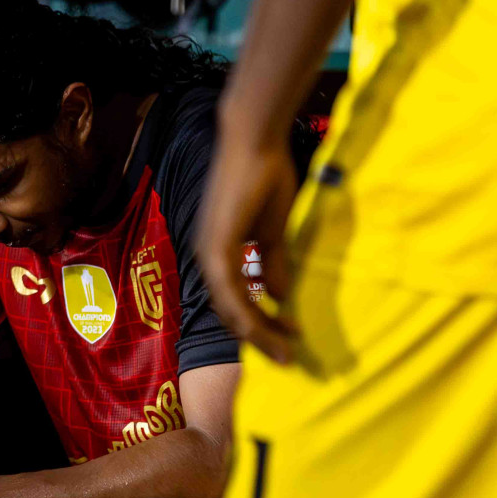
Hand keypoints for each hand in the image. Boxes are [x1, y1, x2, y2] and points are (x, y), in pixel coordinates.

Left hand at [196, 107, 299, 363]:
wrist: (255, 142)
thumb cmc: (265, 177)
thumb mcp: (272, 230)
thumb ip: (272, 262)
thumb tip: (279, 295)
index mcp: (218, 254)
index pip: (234, 301)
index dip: (260, 323)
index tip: (289, 338)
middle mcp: (207, 258)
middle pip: (230, 312)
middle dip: (260, 336)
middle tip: (289, 355)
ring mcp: (208, 253)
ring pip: (230, 308)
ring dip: (259, 333)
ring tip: (286, 351)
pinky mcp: (217, 246)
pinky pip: (232, 291)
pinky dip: (252, 313)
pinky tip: (274, 327)